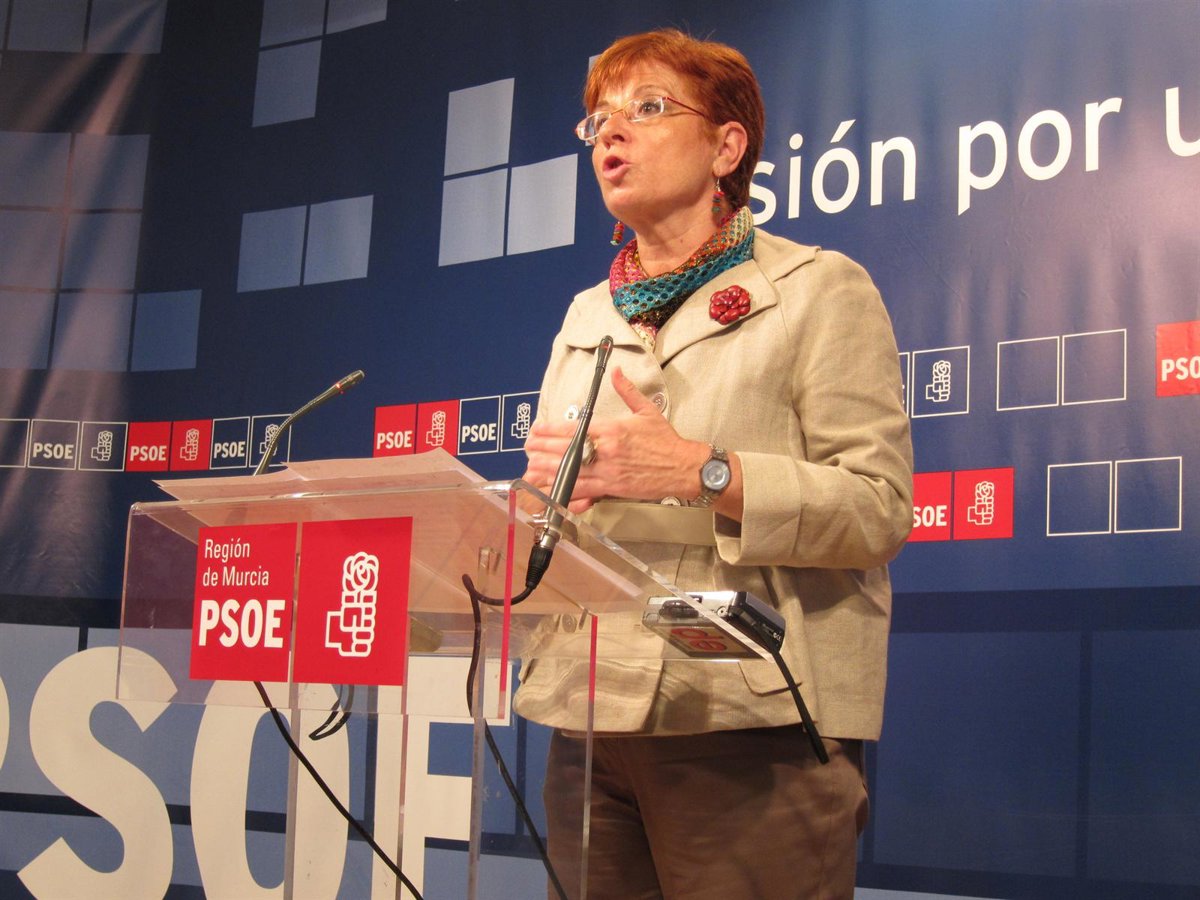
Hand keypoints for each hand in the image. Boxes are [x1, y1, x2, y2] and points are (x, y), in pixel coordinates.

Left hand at [522, 367, 708, 512]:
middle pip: (567, 450)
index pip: (575, 429)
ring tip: (531, 468)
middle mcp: (606, 451)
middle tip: (527, 448)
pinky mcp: (613, 488)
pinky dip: (568, 490)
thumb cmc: (665, 441)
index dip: (551, 430)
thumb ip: (627, 390)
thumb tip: (617, 372)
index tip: (537, 429)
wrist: (683, 467)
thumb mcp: (647, 410)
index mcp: (612, 430)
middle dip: (543, 449)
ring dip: (549, 470)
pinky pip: (585, 490)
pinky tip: (554, 490)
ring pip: (571, 472)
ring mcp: (608, 472)